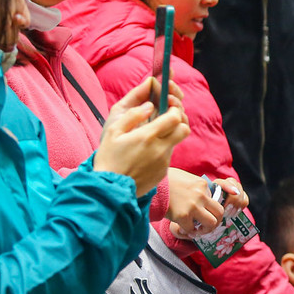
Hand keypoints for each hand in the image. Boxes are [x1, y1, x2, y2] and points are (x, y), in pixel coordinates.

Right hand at [94, 77, 189, 195]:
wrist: (110, 189)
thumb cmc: (108, 158)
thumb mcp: (113, 132)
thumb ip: (133, 116)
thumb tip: (149, 105)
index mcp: (147, 136)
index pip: (175, 117)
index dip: (174, 110)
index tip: (167, 108)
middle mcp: (160, 149)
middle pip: (184, 129)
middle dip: (178, 122)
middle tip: (166, 120)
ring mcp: (164, 162)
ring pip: (176, 142)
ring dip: (169, 136)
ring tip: (151, 137)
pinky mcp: (163, 172)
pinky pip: (168, 156)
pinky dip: (162, 150)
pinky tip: (146, 153)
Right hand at [166, 169, 224, 236]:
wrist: (148, 182)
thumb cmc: (165, 180)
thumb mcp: (186, 178)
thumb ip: (196, 187)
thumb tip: (203, 197)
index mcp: (203, 184)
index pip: (216, 199)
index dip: (210, 209)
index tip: (206, 213)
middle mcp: (201, 195)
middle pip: (220, 212)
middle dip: (215, 221)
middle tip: (206, 225)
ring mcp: (193, 206)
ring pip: (211, 223)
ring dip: (205, 229)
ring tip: (197, 230)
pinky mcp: (183, 216)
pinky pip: (191, 229)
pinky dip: (188, 231)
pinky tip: (183, 228)